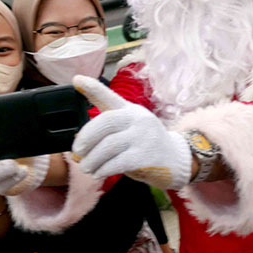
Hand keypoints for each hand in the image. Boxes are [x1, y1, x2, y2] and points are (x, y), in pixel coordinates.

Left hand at [71, 76, 191, 189]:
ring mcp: (143, 136)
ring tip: (86, 167)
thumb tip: (78, 147)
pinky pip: (117, 162)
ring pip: (108, 145)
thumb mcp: (128, 130)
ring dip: (91, 160)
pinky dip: (102, 169)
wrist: (175, 159)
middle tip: (77, 152)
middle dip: (85, 138)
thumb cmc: (144, 144)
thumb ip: (105, 134)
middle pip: (104, 122)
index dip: (92, 88)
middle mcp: (137, 118)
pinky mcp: (146, 156)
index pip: (108, 96)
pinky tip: (98, 173)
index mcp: (129, 110)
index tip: (77, 79)